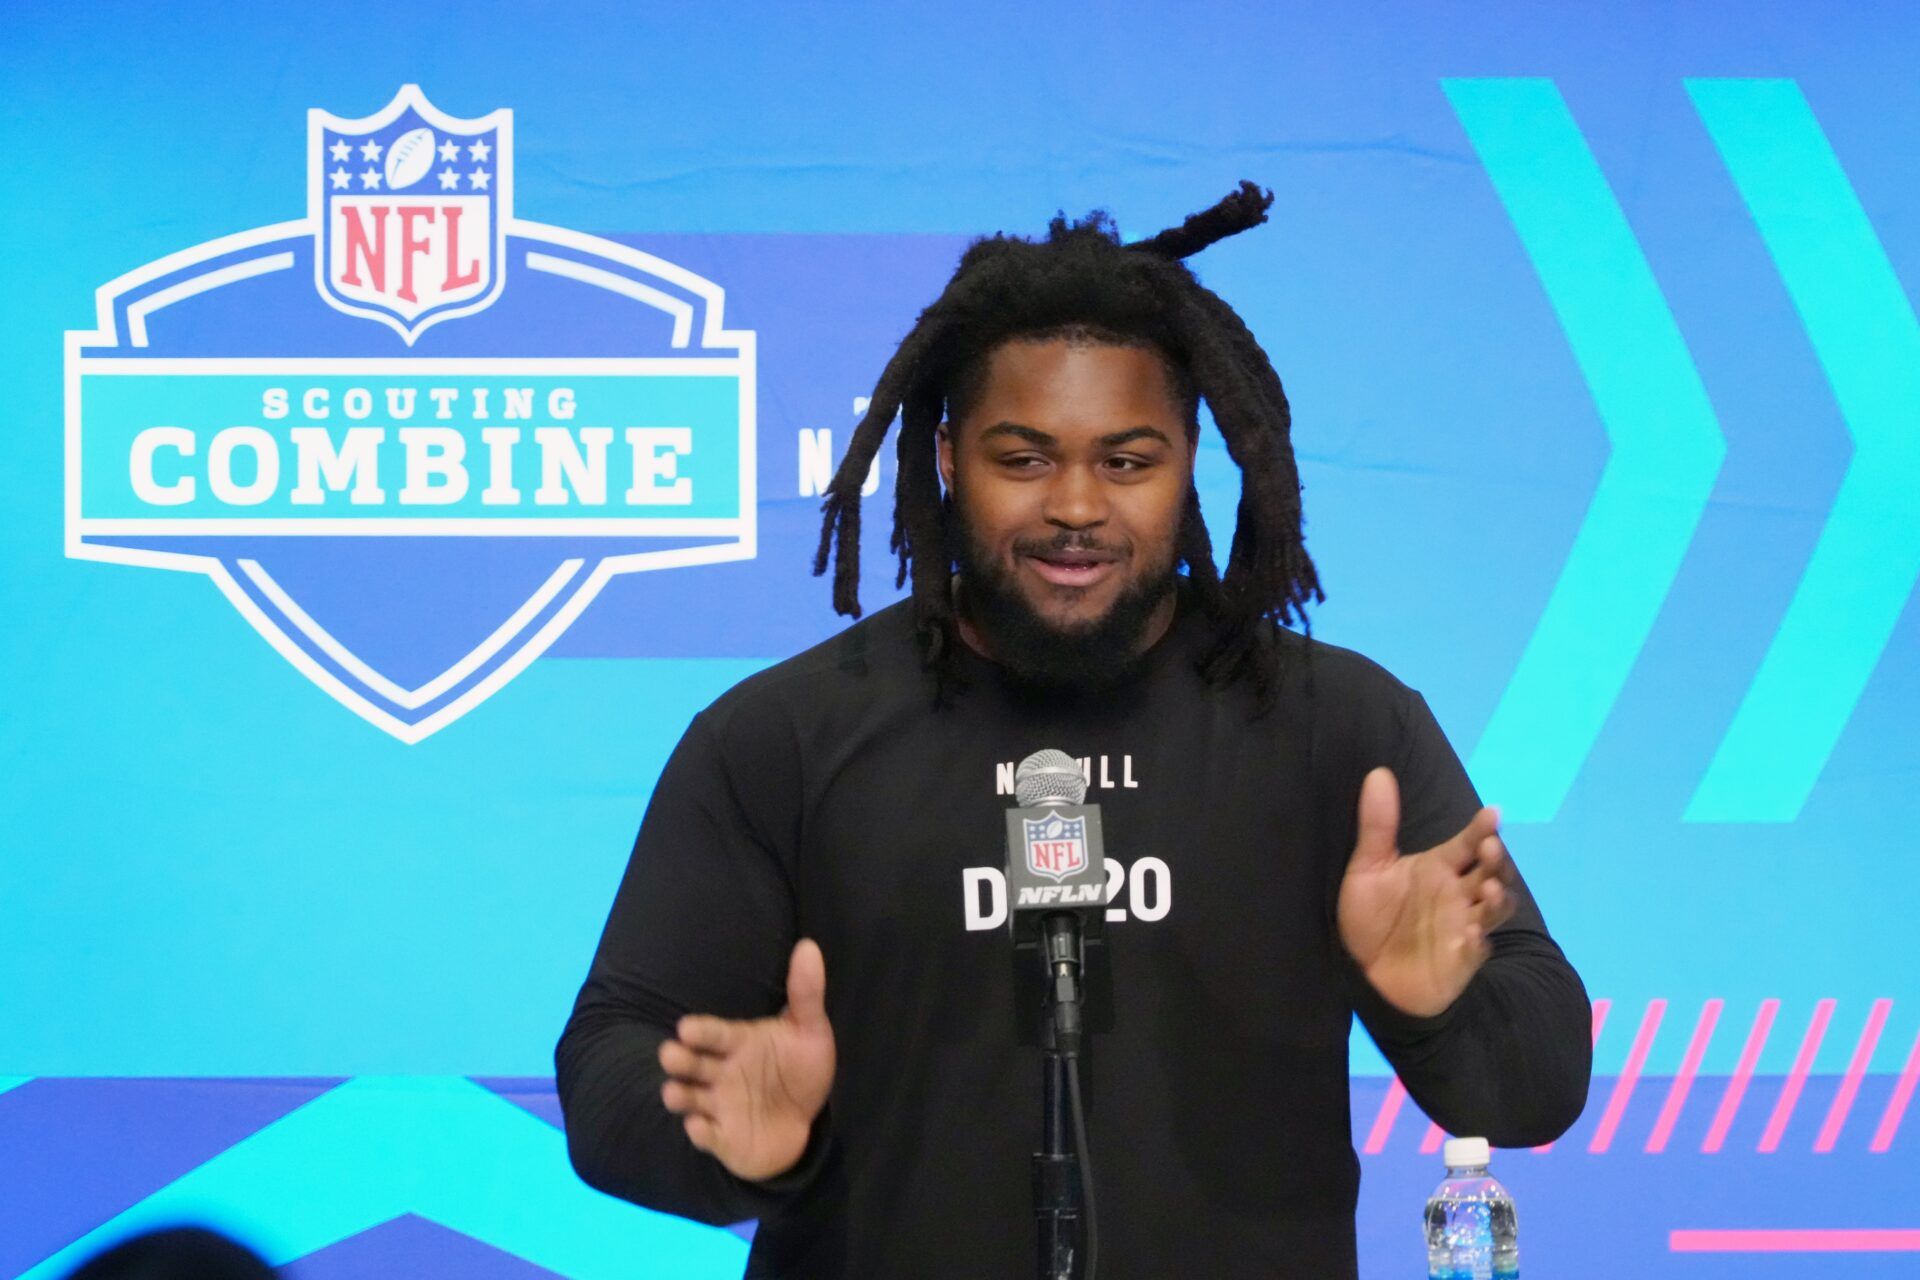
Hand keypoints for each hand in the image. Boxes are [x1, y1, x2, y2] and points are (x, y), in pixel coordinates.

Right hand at [658, 938, 836, 1180]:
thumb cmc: (800, 1070)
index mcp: (737, 1043)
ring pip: (689, 1099)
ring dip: (679, 1096)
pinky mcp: (722, 1137)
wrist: (805, 1122)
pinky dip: (701, 1133)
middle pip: (692, 1064)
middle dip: (679, 1060)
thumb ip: (806, 993)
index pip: (714, 1034)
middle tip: (671, 1055)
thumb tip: (808, 946)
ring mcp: (718, 1106)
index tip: (686, 1028)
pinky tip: (700, 1127)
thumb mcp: (809, 1031)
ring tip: (674, 1093)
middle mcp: (720, 1073)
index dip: (701, 1032)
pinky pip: (706, 1135)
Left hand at [1337, 767, 1516, 1017]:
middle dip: (1495, 860)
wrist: (1361, 972)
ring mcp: (1463, 926)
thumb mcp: (1367, 868)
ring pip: (1495, 908)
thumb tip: (1378, 773)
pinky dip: (1477, 942)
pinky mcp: (1460, 959)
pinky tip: (1472, 935)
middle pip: (1491, 872)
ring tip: (1488, 888)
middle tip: (1488, 847)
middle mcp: (1458, 894)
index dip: (1481, 829)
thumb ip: (1377, 825)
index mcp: (1439, 868)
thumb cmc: (1370, 917)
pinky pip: (1477, 949)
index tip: (1491, 814)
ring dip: (1498, 898)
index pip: (1468, 843)